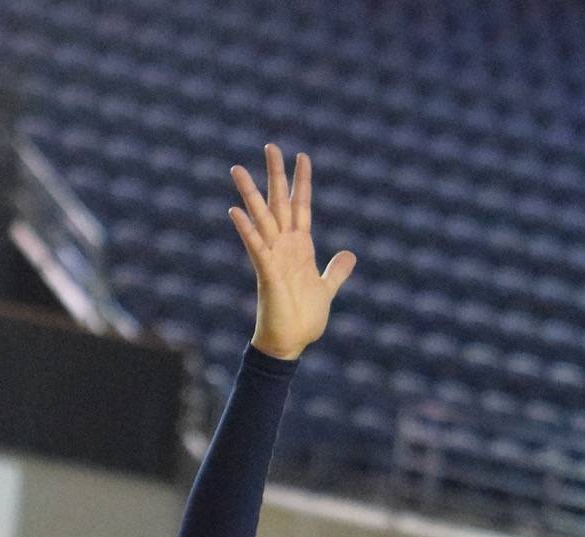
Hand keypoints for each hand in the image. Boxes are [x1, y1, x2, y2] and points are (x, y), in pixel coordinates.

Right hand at [230, 146, 355, 360]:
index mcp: (300, 247)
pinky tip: (234, 210)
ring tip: (237, 169)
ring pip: (261, 219)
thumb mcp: (326, 288)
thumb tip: (350, 254)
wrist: (291, 344)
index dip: (302, 182)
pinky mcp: (266, 273)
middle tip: (271, 146)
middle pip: (279, 203)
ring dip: (250, 194)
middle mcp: (285, 246)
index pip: (301, 207)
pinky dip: (246, 230)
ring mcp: (274, 257)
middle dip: (276, 175)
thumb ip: (336, 271)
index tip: (302, 156)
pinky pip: (255, 247)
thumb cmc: (304, 318)